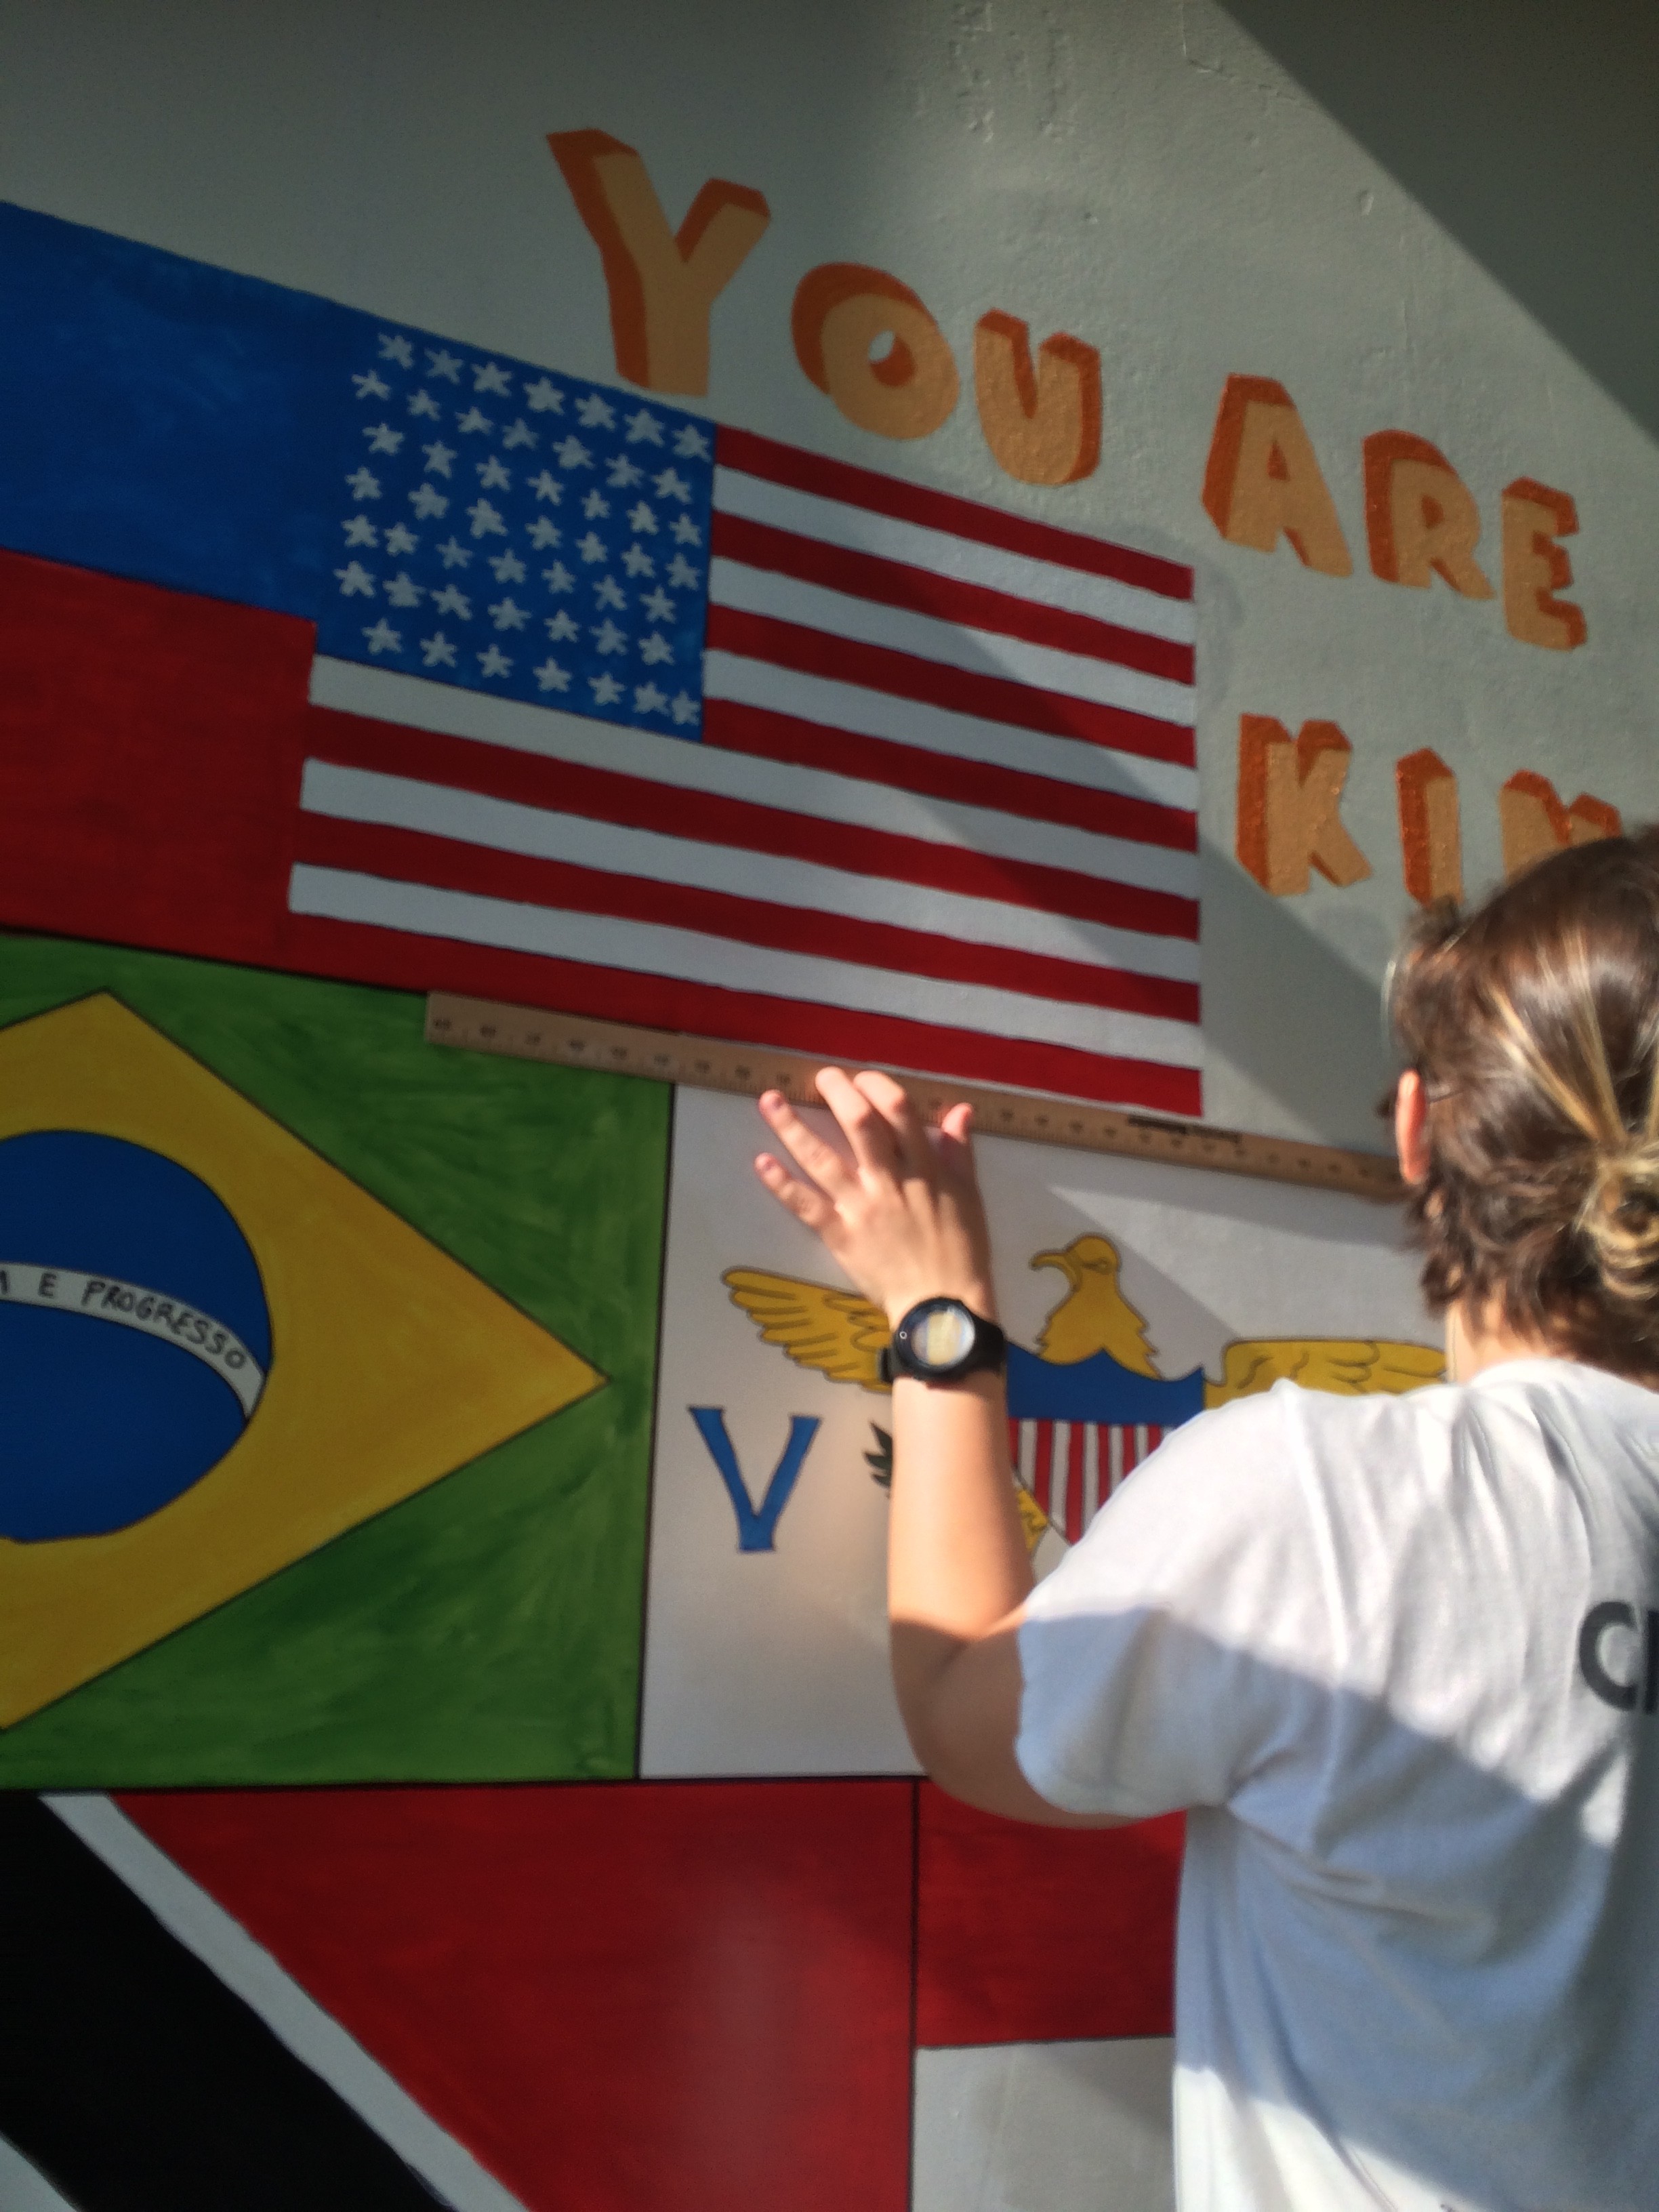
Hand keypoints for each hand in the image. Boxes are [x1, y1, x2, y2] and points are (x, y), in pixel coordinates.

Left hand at [753, 1068, 997, 1328]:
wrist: (942, 1307)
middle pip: (859, 1123)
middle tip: (821, 1077)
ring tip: (769, 1101)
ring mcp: (861, 1207)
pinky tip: (761, 1161)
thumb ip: (959, 1151)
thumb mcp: (969, 1196)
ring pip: (823, 1159)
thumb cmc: (961, 1251)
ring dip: (792, 1128)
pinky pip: (806, 1206)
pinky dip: (782, 1184)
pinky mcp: (840, 1236)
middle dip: (837, 1093)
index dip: (877, 1086)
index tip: (862, 1079)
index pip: (899, 1111)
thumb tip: (958, 1109)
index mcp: (925, 1167)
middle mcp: (890, 1180)